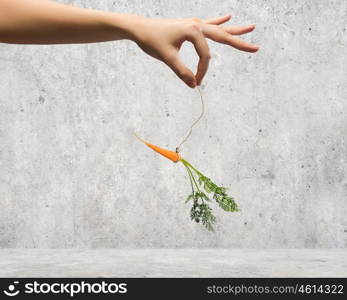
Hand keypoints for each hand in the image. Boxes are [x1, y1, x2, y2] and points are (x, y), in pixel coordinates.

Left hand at [129, 15, 258, 87]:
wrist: (139, 27)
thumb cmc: (152, 40)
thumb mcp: (167, 58)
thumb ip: (182, 72)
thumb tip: (194, 85)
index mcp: (193, 31)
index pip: (205, 55)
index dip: (202, 71)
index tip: (195, 82)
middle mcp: (197, 24)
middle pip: (223, 36)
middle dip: (240, 44)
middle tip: (256, 48)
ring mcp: (194, 23)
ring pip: (219, 29)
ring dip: (234, 31)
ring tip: (251, 28)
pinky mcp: (190, 25)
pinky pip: (208, 24)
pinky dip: (219, 22)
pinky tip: (228, 17)